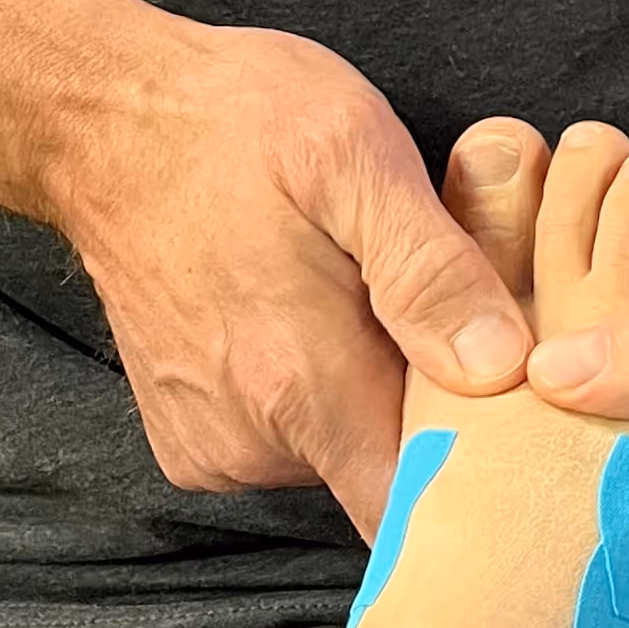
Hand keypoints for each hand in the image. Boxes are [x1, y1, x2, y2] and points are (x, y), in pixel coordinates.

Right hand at [51, 19, 534, 535]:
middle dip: (440, 416)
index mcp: (302, 386)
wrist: (104, 120)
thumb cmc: (235, 123)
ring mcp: (215, 446)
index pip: (414, 507)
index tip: (523, 432)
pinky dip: (323, 392)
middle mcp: (252, 441)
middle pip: (392, 478)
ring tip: (378, 301)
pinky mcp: (194, 436)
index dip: (483, 484)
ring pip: (344, 455)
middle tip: (454, 314)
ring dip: (379, 395)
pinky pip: (291, 440)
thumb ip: (428, 270)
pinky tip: (323, 316)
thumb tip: (500, 367)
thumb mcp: (352, 157)